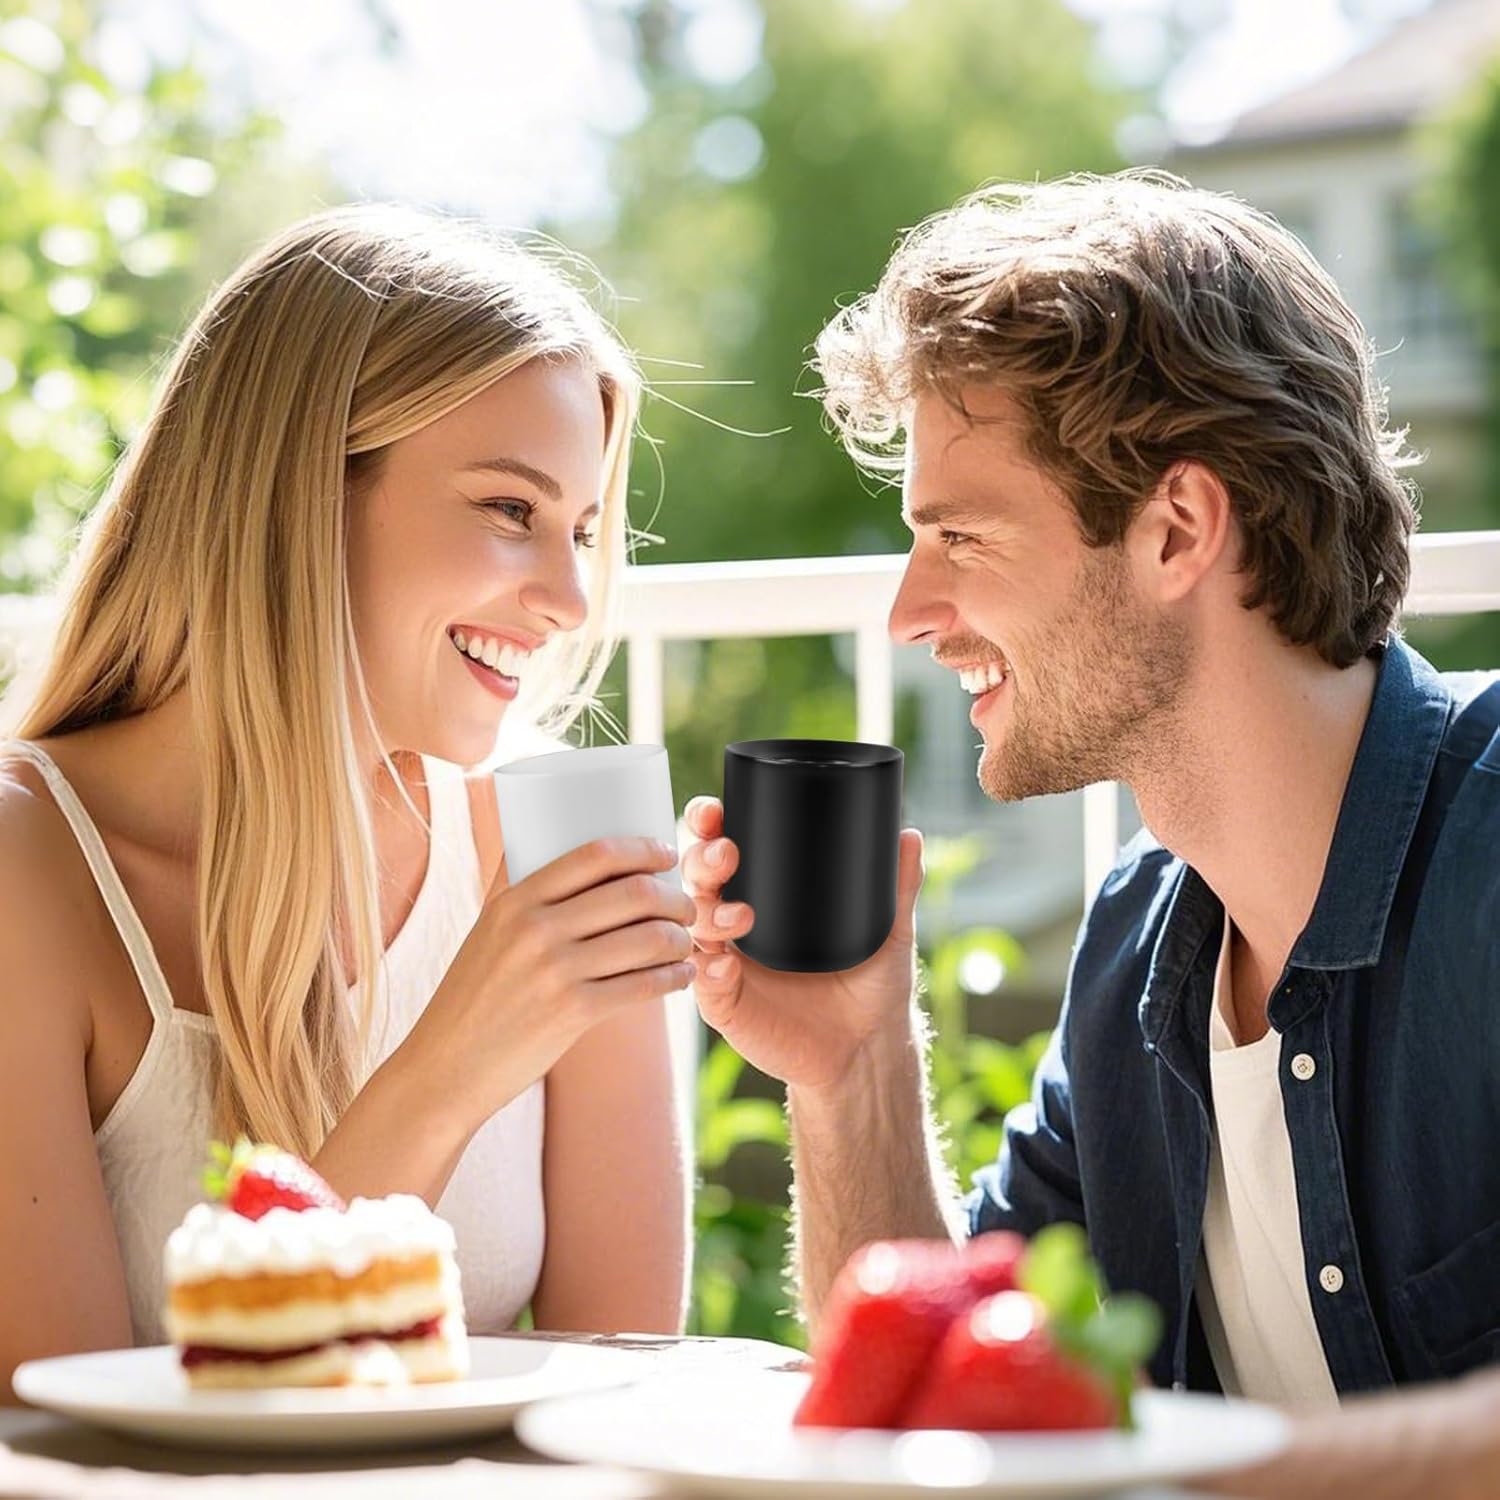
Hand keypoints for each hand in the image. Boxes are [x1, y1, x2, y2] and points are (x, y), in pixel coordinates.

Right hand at [404, 836, 696, 1133]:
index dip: (643, 848)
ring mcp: (554, 971)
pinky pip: (643, 984)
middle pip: (633, 893)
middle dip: (673, 896)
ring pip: (647, 937)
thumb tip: (581, 860)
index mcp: (515, 900)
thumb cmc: (474, 997)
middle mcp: (535, 928)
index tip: (666, 853)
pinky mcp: (572, 1012)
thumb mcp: (488, 931)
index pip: (595, 855)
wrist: (445, 1067)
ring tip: (686, 942)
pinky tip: (681, 976)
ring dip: (679, 938)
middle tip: (687, 906)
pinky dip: (673, 977)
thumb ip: (528, 897)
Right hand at [683, 796, 924, 1091]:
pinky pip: (702, 981)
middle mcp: (736, 922)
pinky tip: (727, 962)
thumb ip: (897, 885)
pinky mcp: (724, 1003)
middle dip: (702, 858)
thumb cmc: (869, 986)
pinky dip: (709, 968)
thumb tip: (909, 835)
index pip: (724, 848)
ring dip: (709, 912)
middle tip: (727, 852)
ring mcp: (726, 961)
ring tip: (741, 915)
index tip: (715, 812)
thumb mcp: (889, 930)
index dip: (709, 825)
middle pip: (699, 878)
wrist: (867, 1049)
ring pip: (695, 924)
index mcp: (764, 893)